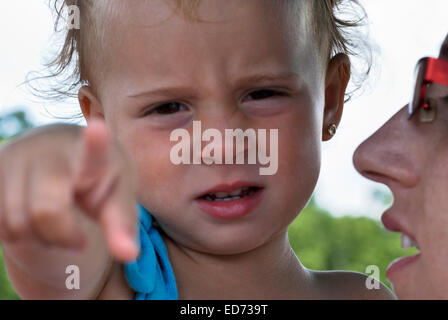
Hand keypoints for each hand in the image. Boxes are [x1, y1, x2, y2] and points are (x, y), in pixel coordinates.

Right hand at [0, 119, 138, 261]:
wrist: (61, 151)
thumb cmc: (95, 180)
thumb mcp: (115, 199)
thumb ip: (121, 226)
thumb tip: (129, 255)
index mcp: (91, 155)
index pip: (94, 150)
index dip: (96, 142)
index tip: (99, 130)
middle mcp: (49, 149)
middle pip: (45, 211)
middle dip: (61, 236)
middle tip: (77, 237)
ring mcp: (14, 155)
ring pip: (13, 222)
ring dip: (35, 237)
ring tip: (52, 219)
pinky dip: (12, 232)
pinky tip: (27, 215)